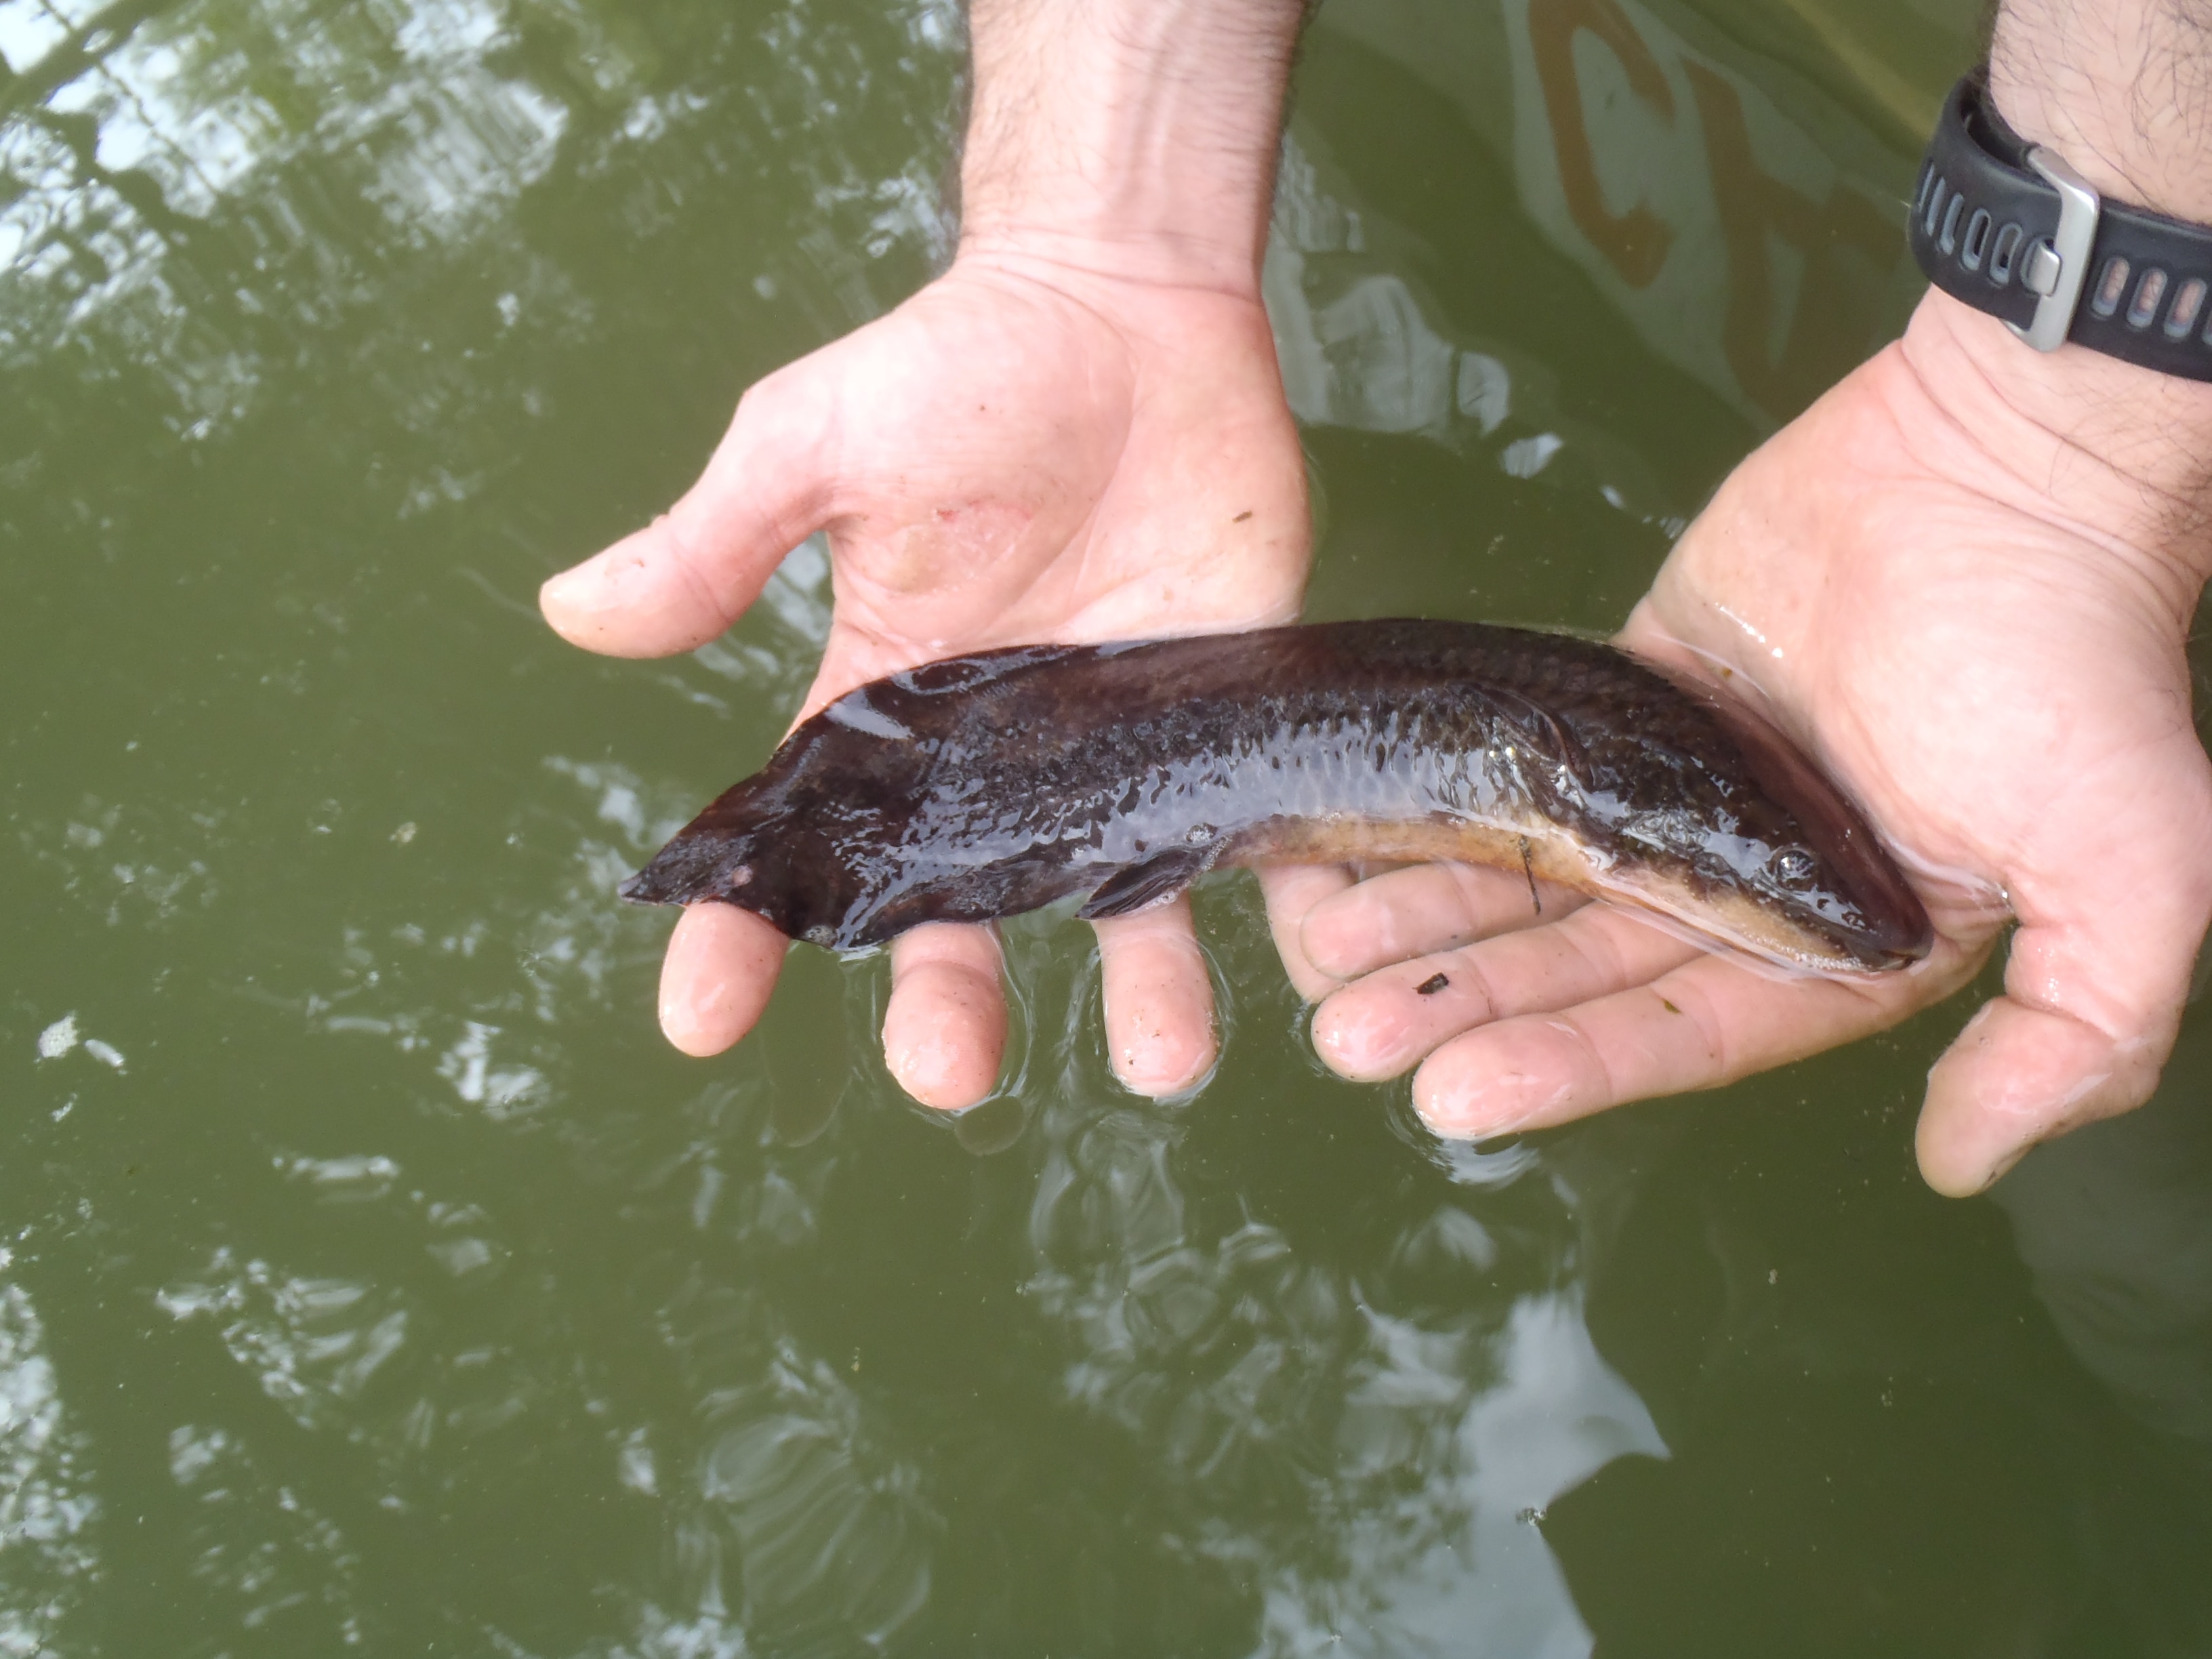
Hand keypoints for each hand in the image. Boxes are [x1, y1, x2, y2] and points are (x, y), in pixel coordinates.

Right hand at [541, 252, 1307, 1107]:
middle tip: (946, 1071)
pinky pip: (1257, 834)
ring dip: (1140, 991)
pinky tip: (1310, 971)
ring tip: (1160, 1060)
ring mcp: (1118, 754)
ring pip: (1119, 903)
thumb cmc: (959, 368)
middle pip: (959, 915)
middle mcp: (996, 766)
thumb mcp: (814, 444)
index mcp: (882, 713)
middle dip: (946, 1003)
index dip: (740, 940)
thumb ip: (716, 543)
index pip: (796, 849)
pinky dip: (1288, 905)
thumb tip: (569, 615)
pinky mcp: (1226, 721)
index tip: (701, 1022)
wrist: (1125, 308)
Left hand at [1270, 291, 2211, 1193]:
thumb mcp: (2135, 866)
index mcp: (1848, 944)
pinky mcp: (1628, 699)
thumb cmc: (2076, 656)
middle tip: (1348, 1039)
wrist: (2009, 455)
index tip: (1450, 1093)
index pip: (1684, 1030)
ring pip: (1531, 878)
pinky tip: (1348, 849)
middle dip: (1465, 1006)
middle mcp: (1753, 885)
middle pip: (1582, 967)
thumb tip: (1965, 1165)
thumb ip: (2079, 1030)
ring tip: (1321, 960)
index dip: (1568, 1066)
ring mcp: (1680, 791)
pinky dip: (1439, 811)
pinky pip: (1516, 770)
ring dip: (1428, 921)